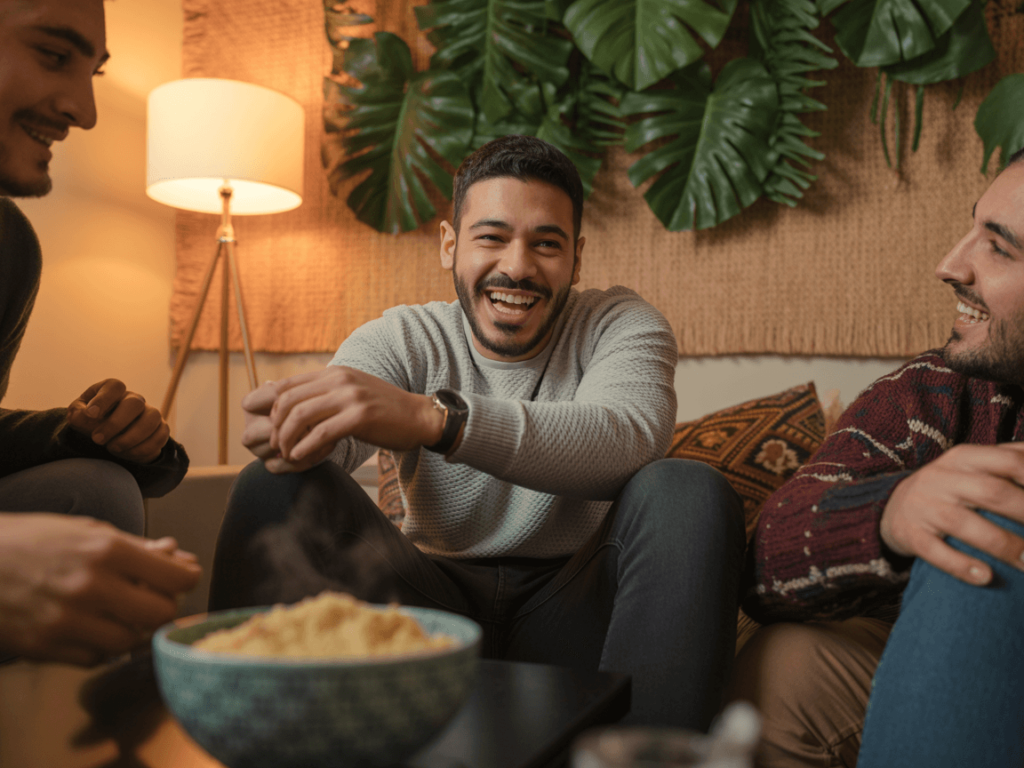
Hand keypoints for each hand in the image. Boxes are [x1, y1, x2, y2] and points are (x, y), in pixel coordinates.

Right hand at [0, 513, 201, 665]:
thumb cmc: (29, 540)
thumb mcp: (85, 529)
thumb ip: (135, 547)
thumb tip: (175, 556)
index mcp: (106, 550)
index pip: (175, 577)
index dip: (185, 577)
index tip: (182, 576)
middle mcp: (91, 587)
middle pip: (160, 614)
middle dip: (162, 605)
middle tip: (152, 597)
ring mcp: (67, 621)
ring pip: (130, 642)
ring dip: (133, 629)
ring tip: (121, 612)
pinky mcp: (45, 648)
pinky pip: (96, 658)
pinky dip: (103, 646)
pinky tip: (94, 627)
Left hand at [67, 379, 169, 463]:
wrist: (109, 438)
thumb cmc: (92, 423)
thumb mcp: (78, 418)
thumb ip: (78, 415)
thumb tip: (87, 415)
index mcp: (113, 391)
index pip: (114, 386)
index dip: (103, 399)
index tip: (91, 414)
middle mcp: (134, 399)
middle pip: (135, 403)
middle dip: (115, 423)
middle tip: (97, 439)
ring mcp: (150, 412)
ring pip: (152, 419)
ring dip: (131, 437)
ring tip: (113, 448)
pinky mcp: (161, 428)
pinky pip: (160, 436)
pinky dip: (143, 448)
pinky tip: (127, 454)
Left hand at [254, 367, 441, 473]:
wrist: (419, 417)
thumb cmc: (385, 410)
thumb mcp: (352, 392)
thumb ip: (326, 393)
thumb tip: (293, 404)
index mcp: (335, 373)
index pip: (287, 385)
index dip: (272, 409)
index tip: (275, 429)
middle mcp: (339, 380)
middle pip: (288, 400)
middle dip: (276, 427)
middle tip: (276, 446)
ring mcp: (350, 397)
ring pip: (300, 415)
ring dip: (287, 439)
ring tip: (286, 453)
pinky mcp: (360, 417)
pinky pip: (322, 433)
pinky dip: (305, 448)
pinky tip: (300, 458)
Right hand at [880, 442, 1023, 584]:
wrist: (894, 505)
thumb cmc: (950, 486)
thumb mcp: (973, 464)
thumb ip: (1010, 457)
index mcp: (964, 458)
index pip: (1009, 461)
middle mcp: (942, 478)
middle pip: (993, 492)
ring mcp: (925, 507)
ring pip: (966, 524)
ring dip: (1005, 545)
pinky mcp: (911, 534)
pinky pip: (935, 552)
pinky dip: (961, 566)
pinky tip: (986, 577)